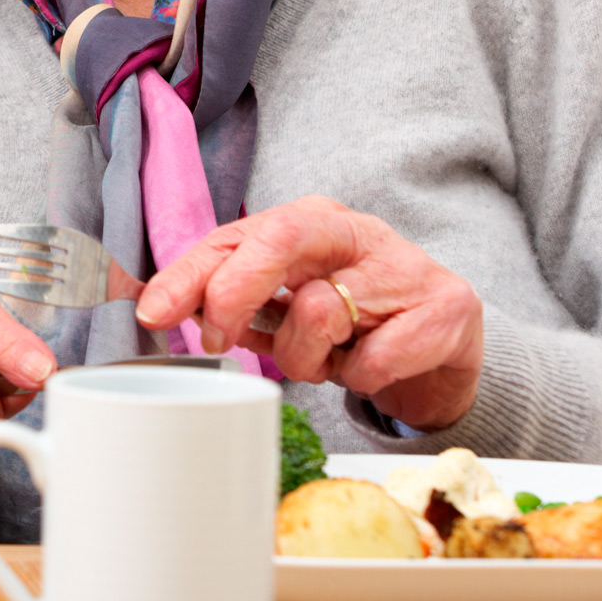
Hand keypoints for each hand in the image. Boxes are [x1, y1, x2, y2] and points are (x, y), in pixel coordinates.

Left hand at [135, 195, 483, 430]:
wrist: (446, 343)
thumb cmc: (356, 318)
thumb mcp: (290, 302)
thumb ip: (238, 300)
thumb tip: (165, 309)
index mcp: (309, 221)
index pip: (235, 235)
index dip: (188, 275)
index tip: (154, 313)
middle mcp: (354, 230)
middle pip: (278, 240)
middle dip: (234, 294)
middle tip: (220, 342)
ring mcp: (404, 265)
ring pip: (320, 312)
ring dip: (305, 358)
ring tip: (323, 360)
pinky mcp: (447, 306)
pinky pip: (376, 360)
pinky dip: (360, 378)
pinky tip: (367, 368)